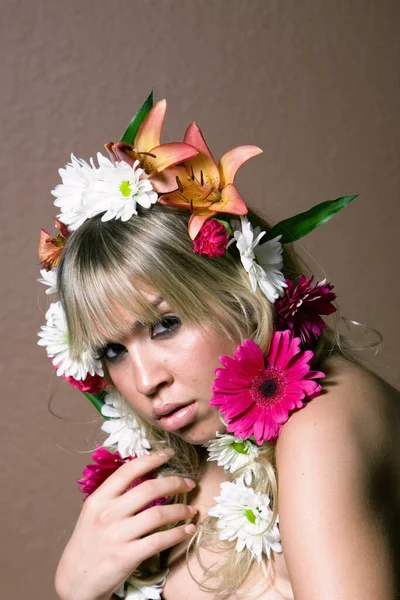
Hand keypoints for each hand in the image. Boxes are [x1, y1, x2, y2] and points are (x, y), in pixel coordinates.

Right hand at [55, 449, 196, 599]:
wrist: (75, 581)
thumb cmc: (89, 543)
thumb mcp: (94, 513)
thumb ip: (115, 496)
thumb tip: (145, 475)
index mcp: (98, 499)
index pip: (128, 470)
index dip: (151, 459)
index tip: (168, 454)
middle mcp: (107, 514)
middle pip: (149, 489)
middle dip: (175, 482)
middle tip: (189, 483)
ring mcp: (117, 536)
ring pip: (158, 515)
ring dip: (180, 510)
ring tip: (191, 510)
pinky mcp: (127, 557)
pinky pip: (159, 540)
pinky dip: (178, 533)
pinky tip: (188, 530)